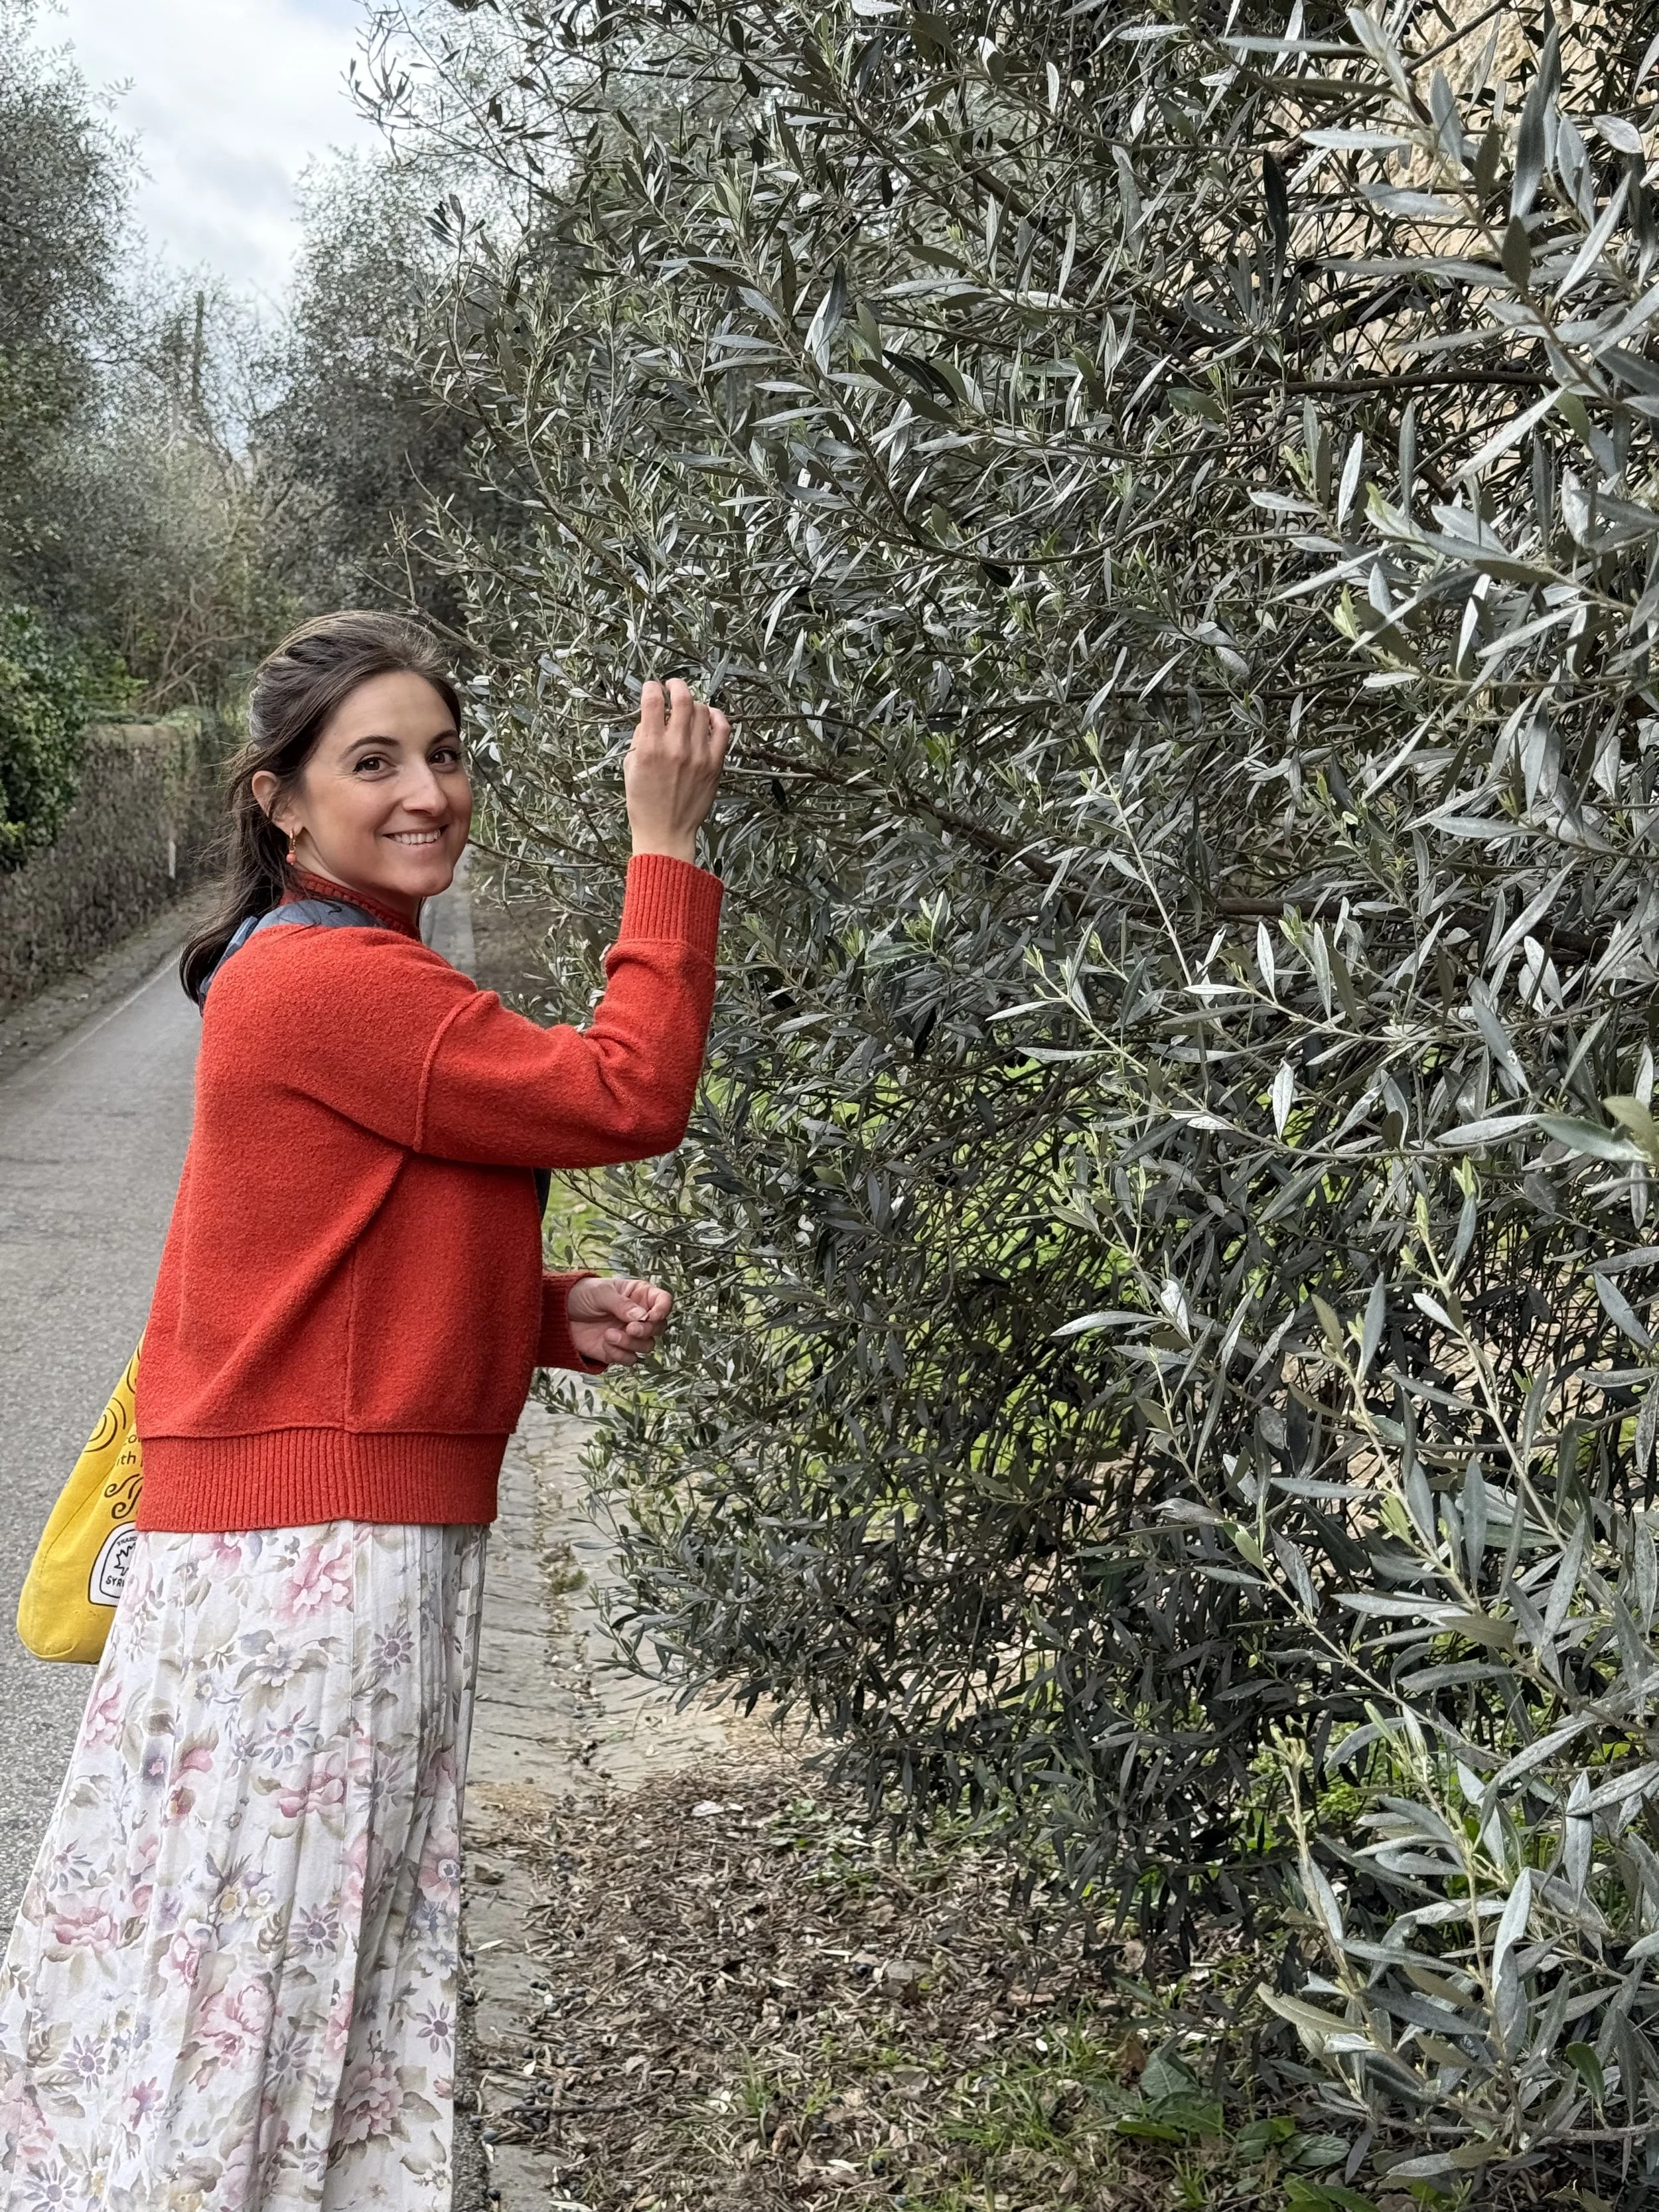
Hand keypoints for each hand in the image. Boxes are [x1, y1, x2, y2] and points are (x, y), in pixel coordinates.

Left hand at [566, 1275, 673, 1367]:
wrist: (558, 1316)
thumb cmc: (581, 1295)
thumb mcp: (601, 1293)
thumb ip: (622, 1304)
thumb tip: (642, 1317)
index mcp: (638, 1295)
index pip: (663, 1301)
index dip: (663, 1309)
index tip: (652, 1316)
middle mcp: (638, 1316)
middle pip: (659, 1327)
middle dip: (647, 1330)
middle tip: (630, 1328)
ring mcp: (629, 1335)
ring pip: (647, 1346)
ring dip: (631, 1344)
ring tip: (609, 1335)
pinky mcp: (618, 1351)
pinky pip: (630, 1359)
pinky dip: (620, 1355)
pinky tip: (605, 1344)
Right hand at [624, 678, 728, 863]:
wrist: (666, 832)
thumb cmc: (644, 804)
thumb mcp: (631, 768)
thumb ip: (640, 739)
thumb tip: (651, 717)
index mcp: (650, 748)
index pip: (653, 701)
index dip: (651, 687)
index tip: (651, 688)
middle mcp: (676, 747)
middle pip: (682, 699)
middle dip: (676, 685)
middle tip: (672, 686)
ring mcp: (699, 755)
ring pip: (702, 710)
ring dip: (693, 702)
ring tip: (687, 707)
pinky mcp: (715, 764)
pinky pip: (723, 729)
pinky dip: (717, 717)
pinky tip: (709, 716)